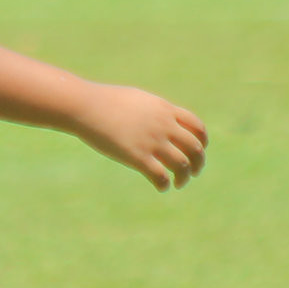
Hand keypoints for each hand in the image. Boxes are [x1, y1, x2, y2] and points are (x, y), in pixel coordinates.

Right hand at [73, 84, 207, 190]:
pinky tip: (161, 187)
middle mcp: (163, 125)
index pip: (197, 126)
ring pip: (182, 165)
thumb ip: (152, 110)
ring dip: (184, 177)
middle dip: (198, 162)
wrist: (86, 106)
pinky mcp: (138, 157)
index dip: (202, 140)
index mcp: (164, 110)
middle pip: (195, 147)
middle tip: (193, 172)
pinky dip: (165, 185)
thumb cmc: (105, 101)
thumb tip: (157, 117)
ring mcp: (152, 141)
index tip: (199, 150)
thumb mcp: (137, 100)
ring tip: (179, 183)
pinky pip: (161, 176)